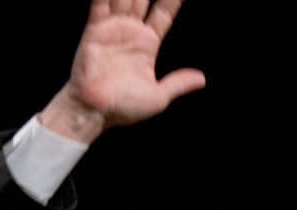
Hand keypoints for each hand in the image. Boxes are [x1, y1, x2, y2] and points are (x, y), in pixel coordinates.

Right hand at [40, 0, 205, 142]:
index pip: (164, 13)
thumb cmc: (124, 108)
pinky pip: (101, 4)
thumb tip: (201, 79)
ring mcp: (113, 28)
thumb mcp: (158, 97)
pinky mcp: (95, 30)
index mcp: (147, 44)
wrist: (96, 112)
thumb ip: (178, 83)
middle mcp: (131, 32)